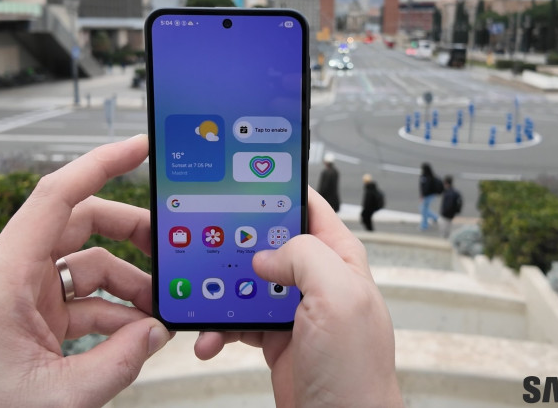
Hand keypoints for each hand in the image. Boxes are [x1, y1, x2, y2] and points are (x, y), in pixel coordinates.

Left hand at [0, 135, 169, 407]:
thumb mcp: (59, 396)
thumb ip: (119, 363)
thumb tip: (157, 333)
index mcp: (6, 275)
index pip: (57, 196)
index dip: (101, 163)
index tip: (139, 147)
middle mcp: (12, 275)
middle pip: (81, 226)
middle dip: (131, 233)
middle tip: (169, 246)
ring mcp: (21, 296)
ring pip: (86, 266)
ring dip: (128, 284)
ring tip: (160, 310)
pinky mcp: (28, 319)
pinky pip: (80, 301)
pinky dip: (112, 313)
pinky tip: (137, 334)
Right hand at [194, 187, 402, 406]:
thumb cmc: (355, 372)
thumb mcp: (337, 298)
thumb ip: (305, 257)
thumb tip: (267, 253)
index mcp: (341, 262)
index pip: (311, 210)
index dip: (280, 193)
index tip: (245, 184)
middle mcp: (319, 283)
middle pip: (271, 245)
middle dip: (238, 246)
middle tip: (209, 245)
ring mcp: (296, 313)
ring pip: (249, 285)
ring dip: (221, 295)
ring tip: (202, 302)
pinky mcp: (276, 341)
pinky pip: (240, 323)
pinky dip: (220, 330)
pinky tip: (209, 339)